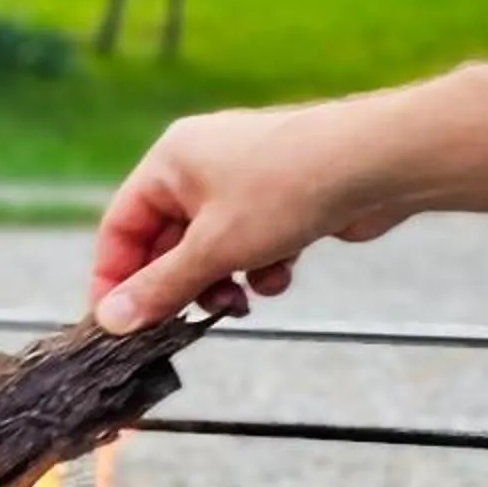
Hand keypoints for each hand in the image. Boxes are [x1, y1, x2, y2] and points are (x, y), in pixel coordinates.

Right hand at [91, 101, 415, 331]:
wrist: (377, 164)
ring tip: (239, 301)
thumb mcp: (214, 249)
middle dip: (181, 285)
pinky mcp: (281, 199)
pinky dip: (260, 266)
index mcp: (170, 161)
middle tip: (186, 322)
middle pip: (167, 241)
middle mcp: (201, 165)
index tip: (118, 325)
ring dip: (222, 282)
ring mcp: (244, 181)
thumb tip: (110, 320)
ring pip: (212, 249)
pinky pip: (251, 243)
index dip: (115, 278)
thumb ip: (161, 288)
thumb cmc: (287, 189)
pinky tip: (281, 273)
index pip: (120, 226)